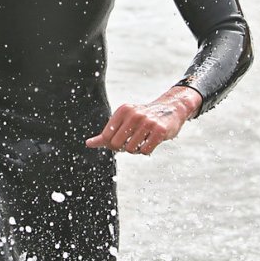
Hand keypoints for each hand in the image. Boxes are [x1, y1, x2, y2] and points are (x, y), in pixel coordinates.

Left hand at [85, 86, 201, 156]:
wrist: (171, 109)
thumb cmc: (142, 119)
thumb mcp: (123, 121)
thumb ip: (106, 134)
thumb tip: (88, 144)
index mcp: (123, 110)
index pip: (107, 136)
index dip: (111, 144)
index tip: (120, 141)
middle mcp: (134, 114)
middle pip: (117, 144)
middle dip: (123, 147)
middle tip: (132, 141)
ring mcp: (147, 122)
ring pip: (131, 149)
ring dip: (136, 150)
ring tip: (143, 140)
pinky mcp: (159, 131)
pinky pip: (145, 151)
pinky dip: (146, 151)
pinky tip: (151, 142)